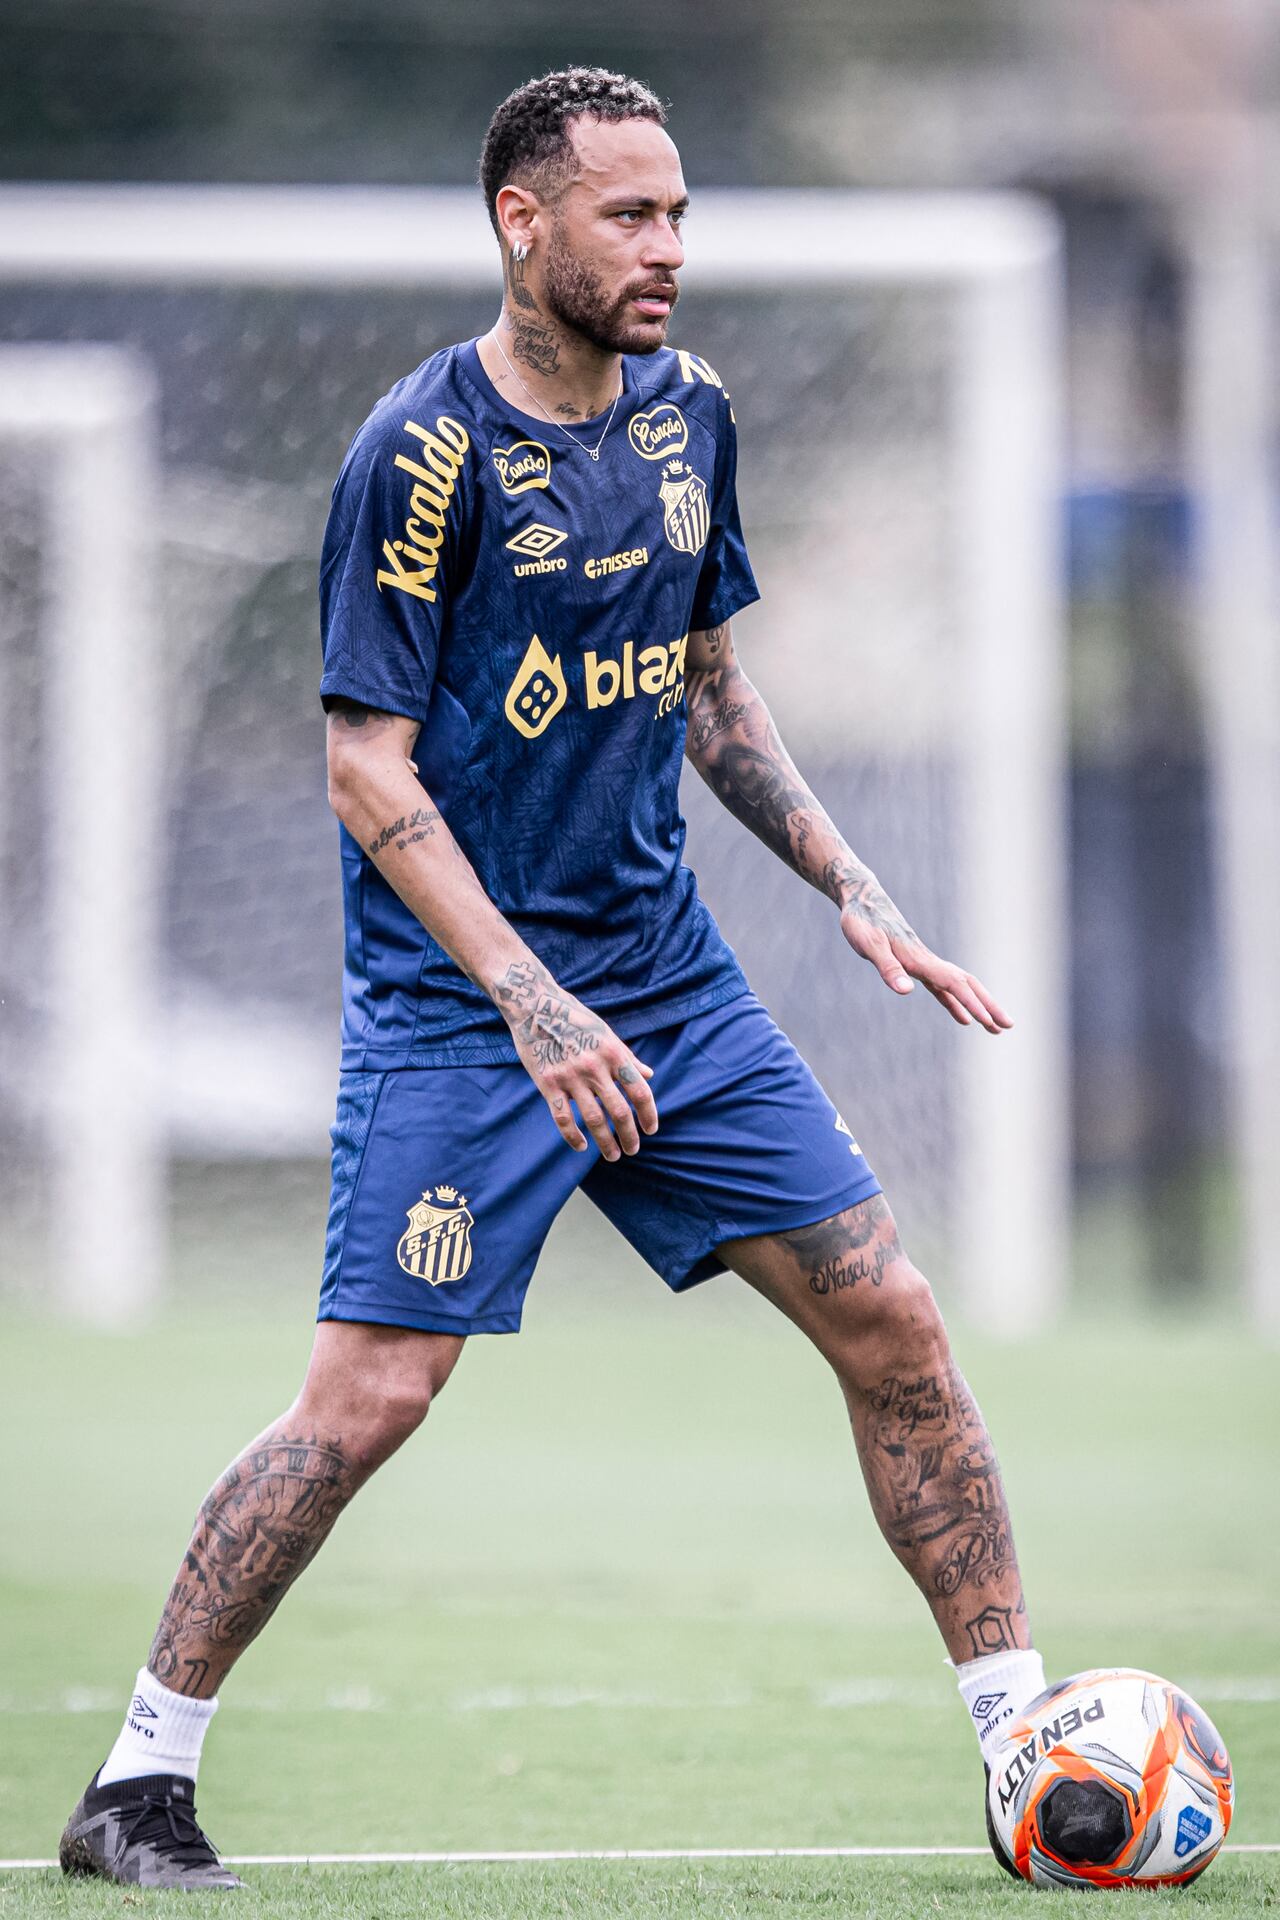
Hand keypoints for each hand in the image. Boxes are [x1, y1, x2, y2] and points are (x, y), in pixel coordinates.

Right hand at [492, 958, 658, 1156]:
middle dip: (629, 1135)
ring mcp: (571, 1076)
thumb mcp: (606, 1033)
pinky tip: (581, 1147)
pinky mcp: (548, 1083)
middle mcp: (595, 1066)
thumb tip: (648, 1075)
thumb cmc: (574, 1018)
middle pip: (619, 1111)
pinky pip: (562, 1118)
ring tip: (612, 1155)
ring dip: (606, 1142)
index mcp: (613, 1053)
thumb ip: (627, 1057)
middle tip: (632, 1150)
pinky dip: (573, 1137)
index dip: (648, 1114)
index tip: (651, 1129)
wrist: (534, 1005)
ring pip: (593, 1119)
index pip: (639, 1091)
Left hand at [835, 875, 1012, 1034]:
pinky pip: (943, 989)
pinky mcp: (916, 965)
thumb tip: (907, 991)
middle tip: (1009, 1026)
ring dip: (979, 1006)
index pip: (954, 984)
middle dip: (989, 1006)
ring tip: (995, 1028)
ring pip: (960, 987)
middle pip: (968, 985)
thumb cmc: (862, 921)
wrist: (862, 899)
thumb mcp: (869, 945)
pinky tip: (963, 1019)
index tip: (988, 1022)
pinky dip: (955, 1004)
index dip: (972, 1003)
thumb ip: (889, 968)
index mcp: (920, 959)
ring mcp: (925, 964)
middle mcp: (928, 961)